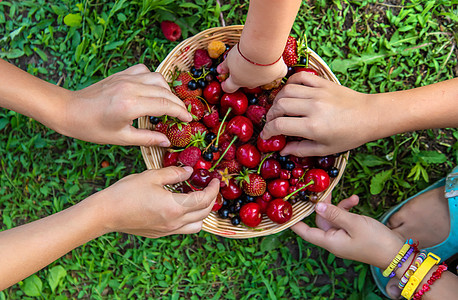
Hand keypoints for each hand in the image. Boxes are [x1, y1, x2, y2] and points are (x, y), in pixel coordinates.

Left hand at [65, 64, 191, 145]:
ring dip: (167, 91)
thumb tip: (167, 141)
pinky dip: (153, 79)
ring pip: (157, 78)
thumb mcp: (121, 138)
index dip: (180, 112)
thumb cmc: (92, 128)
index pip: (164, 105)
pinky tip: (152, 90)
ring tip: (169, 104)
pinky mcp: (121, 74)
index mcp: (130, 106)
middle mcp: (130, 88)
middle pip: (164, 92)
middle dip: (177, 104)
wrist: (69, 110)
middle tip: (183, 115)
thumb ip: (147, 139)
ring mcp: (125, 78)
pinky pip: (145, 71)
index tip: (189, 120)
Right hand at [96, 166, 219, 237]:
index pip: (204, 199)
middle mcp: (175, 223)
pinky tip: (183, 208)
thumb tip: (190, 171)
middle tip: (210, 187)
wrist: (105, 214)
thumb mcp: (152, 176)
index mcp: (175, 207)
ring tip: (199, 199)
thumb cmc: (126, 192)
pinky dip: (191, 219)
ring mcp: (167, 231)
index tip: (216, 180)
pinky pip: (183, 229)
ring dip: (203, 212)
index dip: (213, 188)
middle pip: (204, 213)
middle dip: (211, 199)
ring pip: (196, 225)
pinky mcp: (160, 234)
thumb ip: (174, 173)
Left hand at [217, 45, 287, 92]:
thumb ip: (224, 66)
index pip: (228, 88)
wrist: (262, 49)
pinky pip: (278, 73)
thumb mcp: (229, 58)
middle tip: (244, 66)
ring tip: (260, 59)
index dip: (226, 85)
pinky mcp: (278, 73)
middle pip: (246, 83)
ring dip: (259, 72)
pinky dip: (277, 69)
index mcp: (237, 80)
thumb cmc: (242, 54)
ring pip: (262, 79)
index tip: (224, 83)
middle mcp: (251, 83)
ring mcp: (265, 80)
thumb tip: (218, 71)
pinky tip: (276, 63)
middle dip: (244, 77)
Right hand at [261, 72, 376, 156]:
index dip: (268, 131)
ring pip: (287, 90)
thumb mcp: (325, 148)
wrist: (370, 115)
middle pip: (280, 106)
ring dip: (278, 100)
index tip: (266, 136)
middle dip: (271, 115)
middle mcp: (313, 107)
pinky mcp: (323, 83)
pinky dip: (291, 82)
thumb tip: (282, 150)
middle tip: (272, 122)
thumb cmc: (349, 136)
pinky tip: (290, 92)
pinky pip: (300, 77)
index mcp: (313, 127)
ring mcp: (318, 93)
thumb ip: (301, 150)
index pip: (280, 125)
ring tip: (279, 108)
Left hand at [291, 195, 403, 268]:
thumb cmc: (376, 241)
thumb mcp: (354, 223)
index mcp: (330, 241)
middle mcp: (333, 240)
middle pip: (320, 220)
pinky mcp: (352, 235)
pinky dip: (348, 210)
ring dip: (339, 206)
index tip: (286, 210)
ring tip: (352, 198)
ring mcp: (343, 238)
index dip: (295, 222)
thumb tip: (317, 206)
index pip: (305, 232)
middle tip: (325, 189)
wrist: (398, 254)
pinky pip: (344, 220)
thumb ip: (335, 213)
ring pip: (333, 218)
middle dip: (323, 205)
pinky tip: (356, 200)